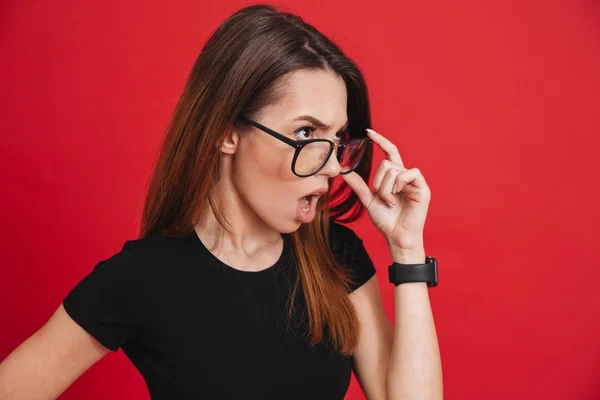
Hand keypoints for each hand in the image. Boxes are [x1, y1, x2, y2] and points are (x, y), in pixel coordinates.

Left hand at [341, 128, 430, 249]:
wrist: (396, 236)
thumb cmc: (385, 220)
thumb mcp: (368, 200)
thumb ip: (358, 185)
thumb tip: (343, 170)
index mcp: (394, 177)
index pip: (389, 152)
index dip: (380, 141)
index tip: (368, 132)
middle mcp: (405, 176)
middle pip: (386, 163)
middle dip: (378, 181)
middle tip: (383, 197)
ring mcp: (415, 181)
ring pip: (393, 169)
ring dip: (386, 188)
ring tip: (391, 201)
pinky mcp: (423, 188)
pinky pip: (408, 173)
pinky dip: (399, 185)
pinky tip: (399, 196)